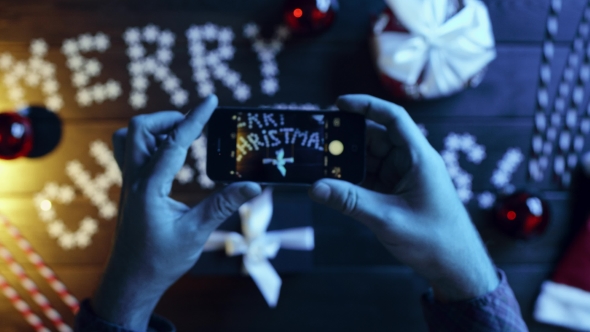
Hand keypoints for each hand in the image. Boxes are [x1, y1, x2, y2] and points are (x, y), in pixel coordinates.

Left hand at [92, 95, 260, 329]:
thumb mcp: (197, 232)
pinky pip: (131, 153)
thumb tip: (254, 186)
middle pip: (140, 130)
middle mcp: (135, 179)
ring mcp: (129, 183)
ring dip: (155, 129)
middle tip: (195, 126)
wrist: (131, 281)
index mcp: (150, 187)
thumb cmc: (160, 261)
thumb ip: (224, 204)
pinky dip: (149, 143)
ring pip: (130, 138)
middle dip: (169, 119)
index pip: (173, 142)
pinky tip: (170, 156)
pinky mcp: (131, 189)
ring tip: (182, 137)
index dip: (195, 119)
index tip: (210, 100)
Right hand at [309, 95, 497, 302]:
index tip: (339, 103)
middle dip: (347, 140)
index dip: (367, 106)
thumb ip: (350, 201)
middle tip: (317, 141)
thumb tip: (316, 188)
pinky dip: (352, 180)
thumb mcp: (387, 218)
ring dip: (347, 163)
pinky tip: (333, 185)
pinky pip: (370, 179)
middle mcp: (411, 162)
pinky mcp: (397, 193)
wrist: (454, 266)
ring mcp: (404, 178)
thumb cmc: (433, 240)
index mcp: (418, 158)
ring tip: (319, 164)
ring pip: (370, 160)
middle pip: (375, 139)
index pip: (393, 119)